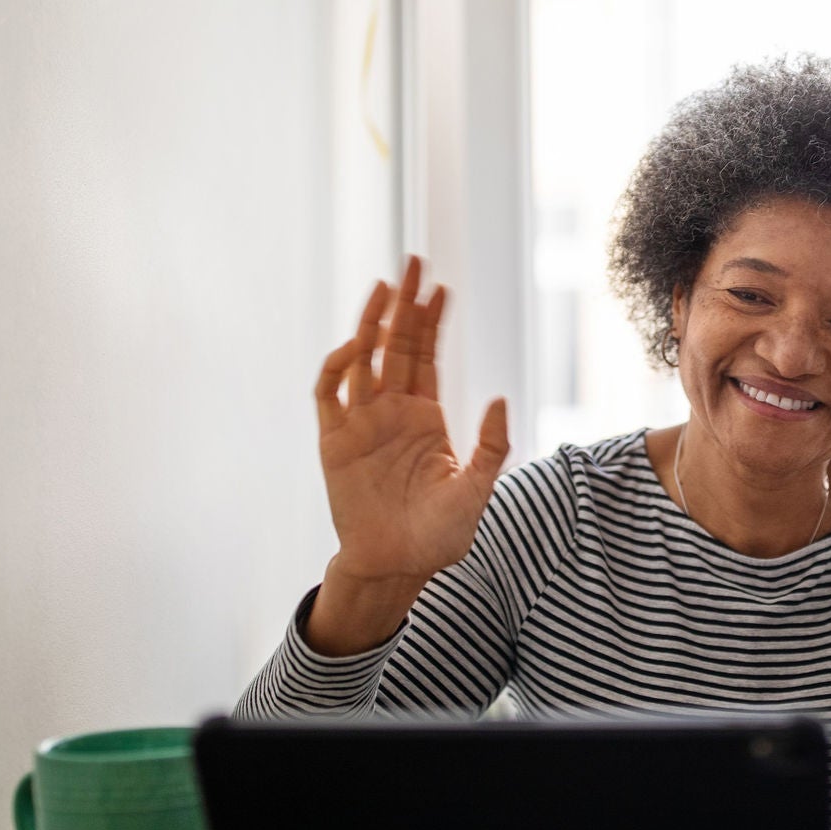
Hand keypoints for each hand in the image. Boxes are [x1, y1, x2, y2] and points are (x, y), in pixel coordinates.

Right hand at [307, 257, 509, 648]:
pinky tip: (357, 346)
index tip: (440, 286)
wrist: (399, 566)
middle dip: (403, 304)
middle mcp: (391, 411)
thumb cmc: (441, 534)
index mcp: (425, 416)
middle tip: (412, 263)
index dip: (430, 320)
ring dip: (371, 323)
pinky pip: (330, 394)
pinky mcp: (334, 441)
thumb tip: (499, 397)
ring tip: (385, 287)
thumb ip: (491, 445)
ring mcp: (361, 423)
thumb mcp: (477, 488)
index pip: (425, 354)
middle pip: (395, 344)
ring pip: (362, 359)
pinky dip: (338, 367)